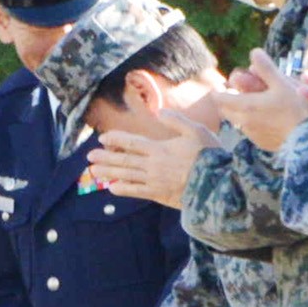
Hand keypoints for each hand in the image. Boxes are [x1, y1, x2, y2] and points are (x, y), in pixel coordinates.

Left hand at [89, 122, 208, 208]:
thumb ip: (176, 121)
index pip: (132, 142)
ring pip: (126, 176)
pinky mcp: (159, 194)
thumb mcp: (197, 131)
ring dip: (108, 173)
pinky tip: (112, 188)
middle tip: (89, 158)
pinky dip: (123, 190)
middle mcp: (153, 165)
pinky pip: (136, 192)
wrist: (218, 184)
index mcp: (160, 148)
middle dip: (105, 158)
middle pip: (123, 160)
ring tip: (93, 172)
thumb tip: (158, 112)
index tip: (103, 138)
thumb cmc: (210, 156)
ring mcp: (154, 181)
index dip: (116, 140)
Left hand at [215, 56, 307, 152]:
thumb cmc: (296, 109)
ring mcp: (253, 136)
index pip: (220, 98)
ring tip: (252, 105)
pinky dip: (251, 124)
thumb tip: (254, 52)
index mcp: (246, 105)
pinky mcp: (262, 144)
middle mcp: (244, 122)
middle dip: (226, 101)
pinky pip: (250, 132)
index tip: (223, 85)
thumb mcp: (282, 84)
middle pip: (225, 111)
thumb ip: (266, 68)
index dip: (218, 90)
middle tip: (236, 92)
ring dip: (239, 113)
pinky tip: (265, 120)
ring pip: (237, 122)